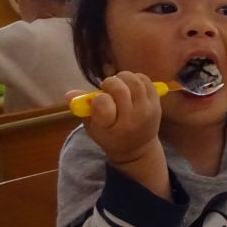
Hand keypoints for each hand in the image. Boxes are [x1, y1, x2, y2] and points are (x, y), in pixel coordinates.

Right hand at [68, 72, 168, 196]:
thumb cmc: (110, 136)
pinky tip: (129, 85)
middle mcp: (133, 118)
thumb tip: (69, 93)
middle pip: (120, 88)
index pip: (103, 103)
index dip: (98, 97)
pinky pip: (146, 81)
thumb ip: (83, 110)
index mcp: (113, 127)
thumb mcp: (92, 128)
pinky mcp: (157, 103)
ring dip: (123, 78)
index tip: (98, 100)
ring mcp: (148, 110)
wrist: (138, 148)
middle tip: (106, 88)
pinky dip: (136, 78)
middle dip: (109, 83)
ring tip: (118, 85)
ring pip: (135, 81)